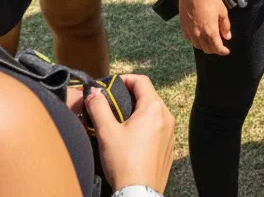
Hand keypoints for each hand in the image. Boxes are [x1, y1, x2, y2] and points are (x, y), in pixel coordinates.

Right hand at [85, 74, 174, 192]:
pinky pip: (158, 127)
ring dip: (137, 111)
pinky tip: (131, 139)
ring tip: (120, 122)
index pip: (141, 81)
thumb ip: (99, 108)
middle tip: (112, 104)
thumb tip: (92, 92)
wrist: (138, 193)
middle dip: (130, 96)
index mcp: (154, 108)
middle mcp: (166, 116)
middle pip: (148, 95)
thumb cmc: (124, 163)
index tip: (111, 85)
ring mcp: (170, 132)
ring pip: (153, 112)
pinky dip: (145, 126)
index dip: (125, 79)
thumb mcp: (107, 133)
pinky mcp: (169, 146)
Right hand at [179, 0, 231, 54]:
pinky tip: (198, 34)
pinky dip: (195, 40)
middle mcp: (199, 34)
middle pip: (207, 49)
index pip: (217, 48)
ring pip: (197, 46)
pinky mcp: (183, 27)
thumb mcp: (222, 10)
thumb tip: (227, 36)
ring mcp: (190, 31)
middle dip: (214, 49)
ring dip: (204, 46)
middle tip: (219, 44)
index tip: (226, 51)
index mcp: (210, 31)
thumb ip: (225, 25)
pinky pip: (189, 38)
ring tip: (209, 40)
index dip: (222, 51)